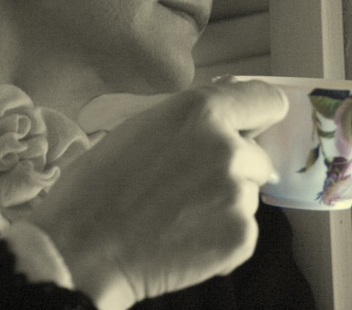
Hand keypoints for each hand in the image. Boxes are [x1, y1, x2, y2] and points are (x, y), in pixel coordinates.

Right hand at [19, 79, 286, 309]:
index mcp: (200, 112)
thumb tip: (228, 116)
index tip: (252, 127)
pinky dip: (221, 239)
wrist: (84, 250)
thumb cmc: (99, 186)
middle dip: (232, 169)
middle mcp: (228, 147)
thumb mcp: (141, 128)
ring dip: (224, 204)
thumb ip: (191, 120)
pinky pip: (243, 231)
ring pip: (248, 194)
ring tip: (178, 217)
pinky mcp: (241, 237)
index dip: (259, 116)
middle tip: (187, 187)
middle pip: (256, 155)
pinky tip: (183, 240)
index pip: (266, 100)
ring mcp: (238, 194)